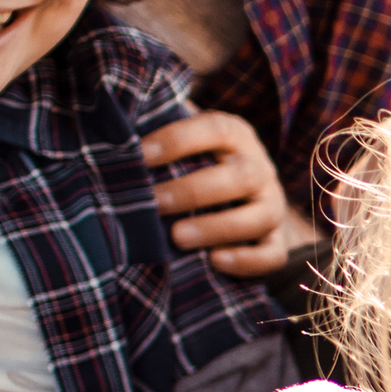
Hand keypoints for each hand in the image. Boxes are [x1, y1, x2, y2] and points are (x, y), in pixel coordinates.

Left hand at [142, 111, 319, 277]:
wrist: (244, 202)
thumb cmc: (196, 168)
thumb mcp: (185, 145)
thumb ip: (159, 134)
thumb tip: (113, 130)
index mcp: (236, 137)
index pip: (216, 129)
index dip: (178, 140)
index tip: (140, 155)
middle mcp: (260, 169)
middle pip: (242, 176)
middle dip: (194, 190)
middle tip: (154, 202)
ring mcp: (273, 207)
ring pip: (261, 217)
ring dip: (218, 227)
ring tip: (177, 237)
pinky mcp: (277, 243)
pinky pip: (272, 255)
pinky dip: (246, 261)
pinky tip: (214, 262)